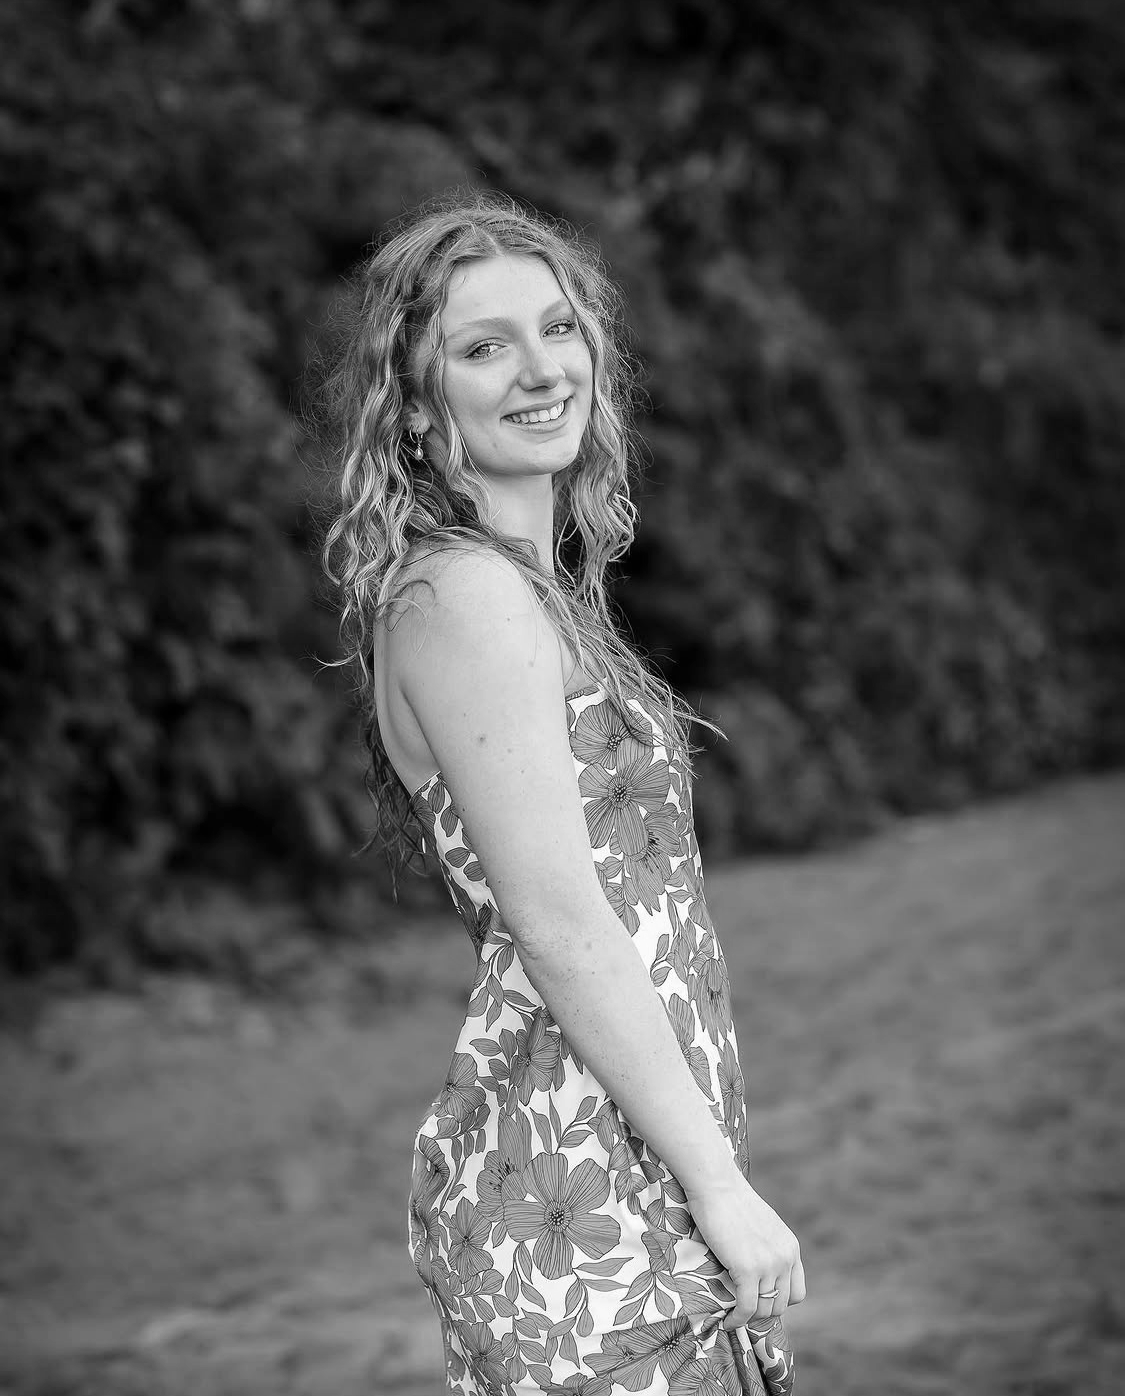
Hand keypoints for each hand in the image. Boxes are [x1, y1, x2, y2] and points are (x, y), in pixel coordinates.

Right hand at [684, 1174, 805, 1327]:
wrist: (717, 1185)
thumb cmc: (730, 1201)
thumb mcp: (761, 1226)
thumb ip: (767, 1249)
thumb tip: (756, 1271)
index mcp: (791, 1247)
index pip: (798, 1292)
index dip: (779, 1301)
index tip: (759, 1300)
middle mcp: (785, 1258)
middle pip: (780, 1305)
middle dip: (760, 1311)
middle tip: (739, 1308)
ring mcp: (768, 1264)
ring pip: (763, 1309)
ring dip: (747, 1316)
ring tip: (731, 1314)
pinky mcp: (747, 1269)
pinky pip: (747, 1307)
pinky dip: (737, 1319)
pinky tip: (727, 1320)